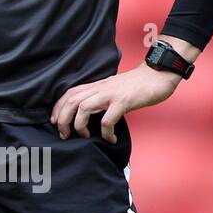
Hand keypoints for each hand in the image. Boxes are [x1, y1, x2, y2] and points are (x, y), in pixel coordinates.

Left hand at [50, 64, 180, 143]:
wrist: (158, 73)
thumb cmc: (137, 85)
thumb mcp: (113, 89)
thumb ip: (101, 98)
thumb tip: (90, 115)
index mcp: (96, 86)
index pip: (69, 94)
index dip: (58, 107)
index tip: (55, 122)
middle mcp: (100, 88)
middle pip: (71, 101)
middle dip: (63, 119)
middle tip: (65, 134)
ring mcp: (111, 94)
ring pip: (83, 108)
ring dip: (80, 125)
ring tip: (85, 136)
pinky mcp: (124, 101)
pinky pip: (107, 119)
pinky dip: (105, 132)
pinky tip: (110, 138)